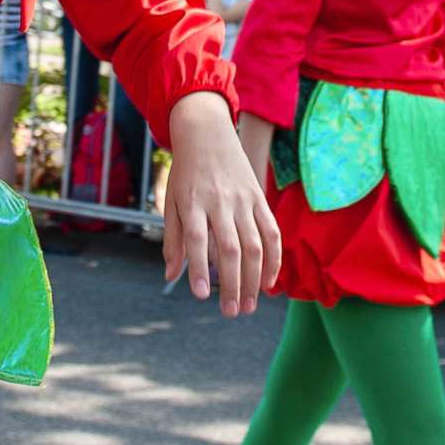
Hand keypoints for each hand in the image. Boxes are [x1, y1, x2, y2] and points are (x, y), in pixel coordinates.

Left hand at [159, 94, 280, 315]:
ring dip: (253, 278)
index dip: (199, 268)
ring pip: (254, 244)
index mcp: (193, 202)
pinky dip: (273, 258)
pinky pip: (272, 231)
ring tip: (248, 305)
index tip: (200, 296)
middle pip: (230, 248)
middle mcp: (220, 202)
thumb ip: (174, 239)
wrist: (206, 132)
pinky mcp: (259, 198)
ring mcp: (243, 200)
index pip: (197, 240)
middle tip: (230, 312)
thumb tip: (171, 275)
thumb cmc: (185, 172)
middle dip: (232, 284)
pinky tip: (268, 282)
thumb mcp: (172, 201)